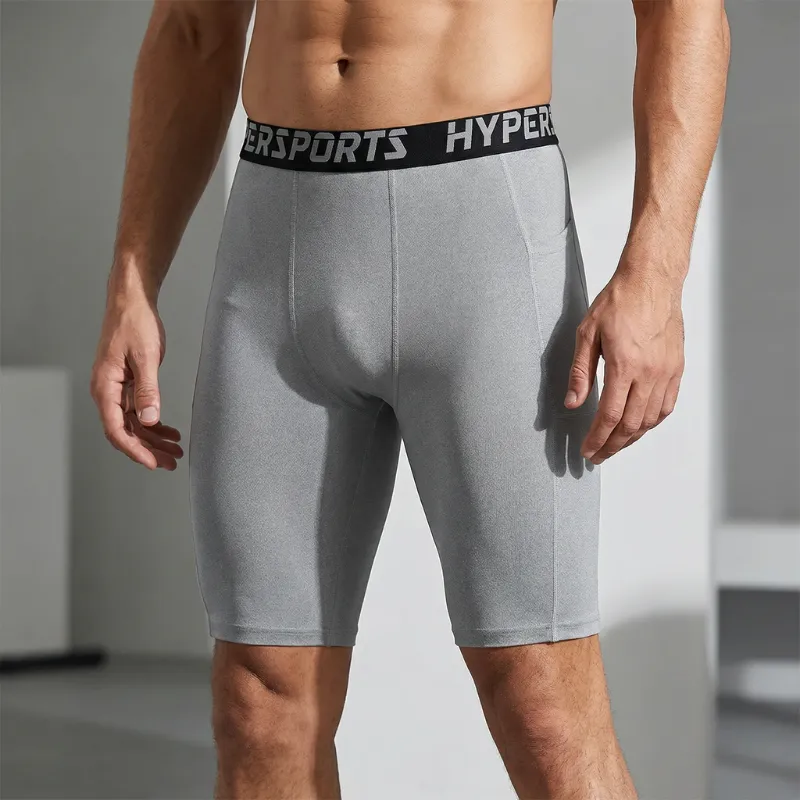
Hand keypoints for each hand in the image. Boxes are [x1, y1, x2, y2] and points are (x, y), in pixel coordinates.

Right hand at [90, 290, 182, 469]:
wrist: (131, 301)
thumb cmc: (134, 324)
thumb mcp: (145, 357)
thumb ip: (147, 389)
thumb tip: (149, 419)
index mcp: (105, 387)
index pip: (117, 430)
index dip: (135, 450)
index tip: (153, 463)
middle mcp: (107, 392)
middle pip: (126, 432)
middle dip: (149, 449)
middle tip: (172, 462)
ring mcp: (116, 389)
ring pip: (134, 424)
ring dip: (154, 439)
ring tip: (176, 449)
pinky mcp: (127, 384)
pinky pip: (138, 411)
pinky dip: (154, 423)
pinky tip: (170, 431)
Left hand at [564, 263, 684, 464]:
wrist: (652, 281)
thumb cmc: (618, 301)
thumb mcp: (587, 333)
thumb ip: (580, 372)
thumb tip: (573, 403)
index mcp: (624, 365)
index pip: (610, 415)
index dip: (597, 438)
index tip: (587, 451)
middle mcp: (650, 373)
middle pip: (631, 424)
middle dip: (612, 445)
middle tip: (597, 456)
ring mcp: (667, 372)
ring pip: (651, 419)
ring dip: (632, 438)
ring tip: (615, 445)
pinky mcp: (677, 368)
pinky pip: (667, 406)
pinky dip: (652, 422)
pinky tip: (639, 427)